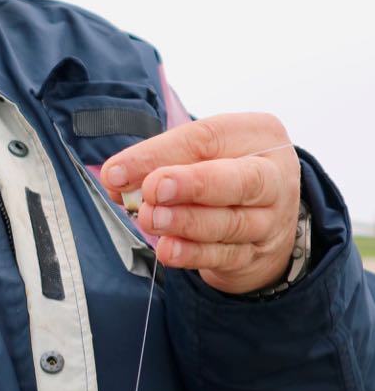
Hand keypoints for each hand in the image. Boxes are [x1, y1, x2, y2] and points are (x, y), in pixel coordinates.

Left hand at [99, 113, 301, 293]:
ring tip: (150, 220)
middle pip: (238, 180)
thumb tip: (116, 178)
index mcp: (259, 134)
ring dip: (185, 222)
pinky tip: (168, 250)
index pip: (207, 138)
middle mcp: (274, 176)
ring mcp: (270, 219)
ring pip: (230, 223)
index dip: (158, 154)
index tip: (117, 171)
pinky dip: (193, 254)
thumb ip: (162, 161)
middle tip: (152, 191)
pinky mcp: (257, 254)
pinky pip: (225, 255)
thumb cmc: (224, 170)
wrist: (267, 215)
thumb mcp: (201, 153)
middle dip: (191, 184)